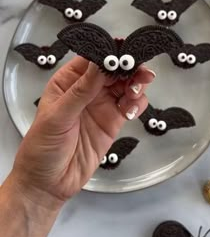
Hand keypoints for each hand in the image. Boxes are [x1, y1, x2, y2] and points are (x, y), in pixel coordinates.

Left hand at [12, 57, 154, 208]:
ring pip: (125, 86)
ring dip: (136, 84)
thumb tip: (99, 64)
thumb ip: (81, 91)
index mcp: (67, 82)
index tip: (123, 54)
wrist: (49, 183)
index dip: (109, 54)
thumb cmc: (41, 148)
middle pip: (113, 70)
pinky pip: (130, 106)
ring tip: (136, 90)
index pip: (91, 59)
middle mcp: (86, 91)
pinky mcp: (112, 121)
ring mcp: (101, 105)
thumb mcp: (58, 116)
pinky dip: (137, 103)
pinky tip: (132, 108)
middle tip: (140, 71)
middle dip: (129, 67)